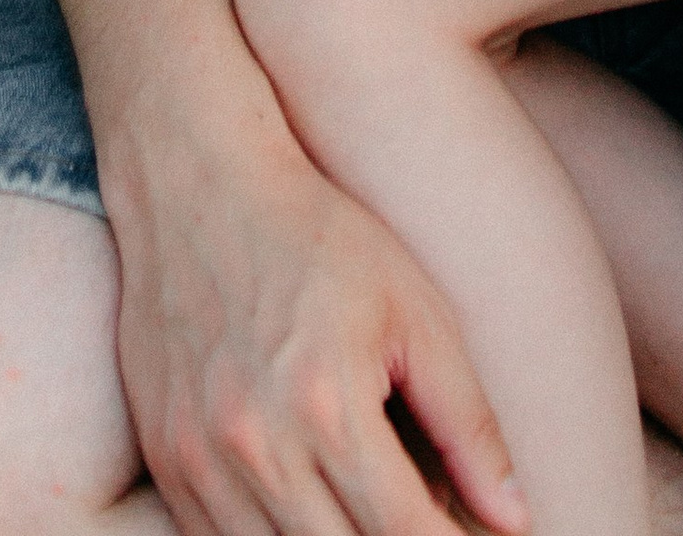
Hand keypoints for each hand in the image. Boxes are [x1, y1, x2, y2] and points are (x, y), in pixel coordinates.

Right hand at [110, 85, 525, 535]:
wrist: (196, 181)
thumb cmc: (318, 237)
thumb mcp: (415, 311)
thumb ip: (468, 424)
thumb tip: (517, 520)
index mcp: (329, 404)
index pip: (407, 534)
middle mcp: (256, 443)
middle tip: (423, 518)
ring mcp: (198, 457)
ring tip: (368, 511)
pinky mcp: (165, 458)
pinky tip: (309, 511)